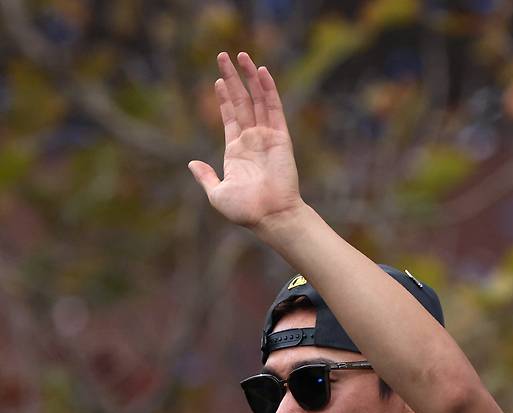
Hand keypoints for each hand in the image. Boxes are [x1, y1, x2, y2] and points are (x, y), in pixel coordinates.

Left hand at [188, 52, 302, 228]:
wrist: (270, 216)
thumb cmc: (245, 211)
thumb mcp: (217, 194)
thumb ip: (205, 177)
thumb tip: (191, 163)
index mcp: (236, 152)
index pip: (230, 117)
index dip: (224, 98)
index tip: (218, 80)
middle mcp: (252, 141)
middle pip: (241, 102)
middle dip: (232, 79)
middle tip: (222, 56)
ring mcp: (266, 137)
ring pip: (257, 100)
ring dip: (249, 77)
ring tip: (241, 55)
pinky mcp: (280, 137)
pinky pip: (274, 108)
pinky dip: (268, 89)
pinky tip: (261, 71)